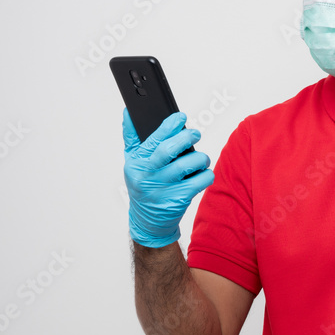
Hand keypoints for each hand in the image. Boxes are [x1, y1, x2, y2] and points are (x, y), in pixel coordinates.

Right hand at [122, 110, 213, 247]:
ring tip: (201, 158)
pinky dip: (206, 174)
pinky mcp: (179, 199)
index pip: (153, 139)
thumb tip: (128, 112)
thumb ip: (131, 137)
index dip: (169, 126)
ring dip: (200, 158)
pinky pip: (200, 181)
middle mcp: (148, 175)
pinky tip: (202, 173)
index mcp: (137, 162)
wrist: (148, 221)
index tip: (181, 116)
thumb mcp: (131, 162)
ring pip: (188, 165)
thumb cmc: (142, 185)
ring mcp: (163, 188)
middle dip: (186, 138)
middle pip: (169, 150)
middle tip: (195, 134)